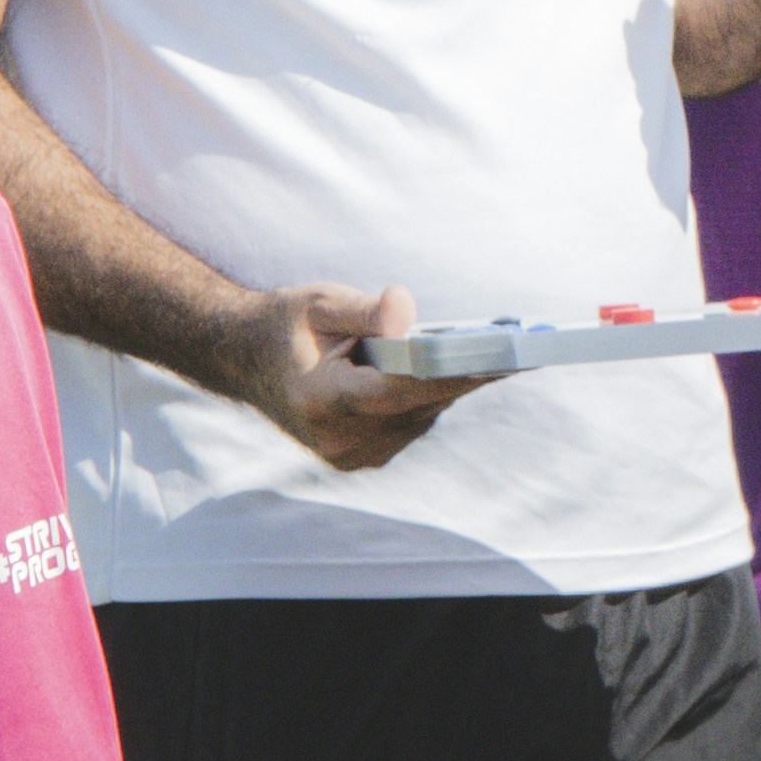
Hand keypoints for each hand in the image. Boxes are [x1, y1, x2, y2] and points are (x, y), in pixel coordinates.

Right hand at [239, 281, 481, 471]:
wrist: (244, 360)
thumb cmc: (284, 324)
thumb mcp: (321, 302)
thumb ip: (368, 310)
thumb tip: (407, 309)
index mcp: (320, 401)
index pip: (399, 390)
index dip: (451, 373)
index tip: (499, 357)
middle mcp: (337, 439)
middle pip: (418, 403)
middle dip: (461, 372)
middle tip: (517, 345)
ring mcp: (349, 456)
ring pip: (420, 416)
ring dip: (445, 384)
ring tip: (488, 352)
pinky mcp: (360, 458)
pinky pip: (411, 423)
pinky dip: (426, 396)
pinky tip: (449, 369)